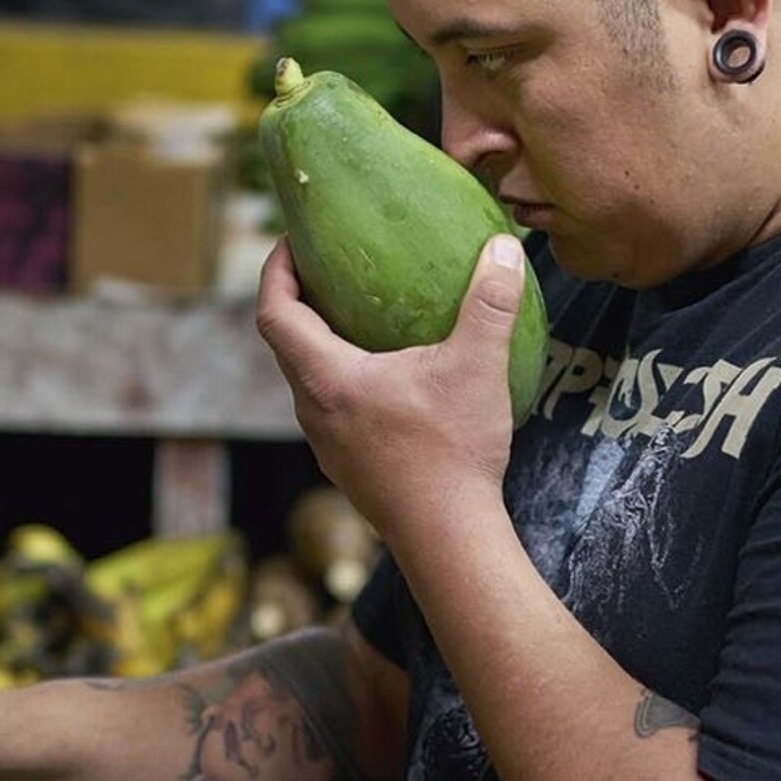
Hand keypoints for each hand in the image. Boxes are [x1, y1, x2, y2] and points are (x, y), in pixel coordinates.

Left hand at [255, 234, 523, 557]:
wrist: (448, 538)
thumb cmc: (453, 452)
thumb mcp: (477, 367)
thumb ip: (490, 303)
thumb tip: (505, 248)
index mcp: (326, 378)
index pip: (274, 311)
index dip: (275, 270)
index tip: (292, 242)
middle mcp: (313, 411)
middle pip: (285, 344)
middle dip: (298, 301)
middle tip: (328, 269)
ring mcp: (327, 444)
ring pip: (307, 381)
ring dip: (320, 345)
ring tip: (355, 317)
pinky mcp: (347, 467)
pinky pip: (331, 410)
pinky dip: (344, 380)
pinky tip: (388, 378)